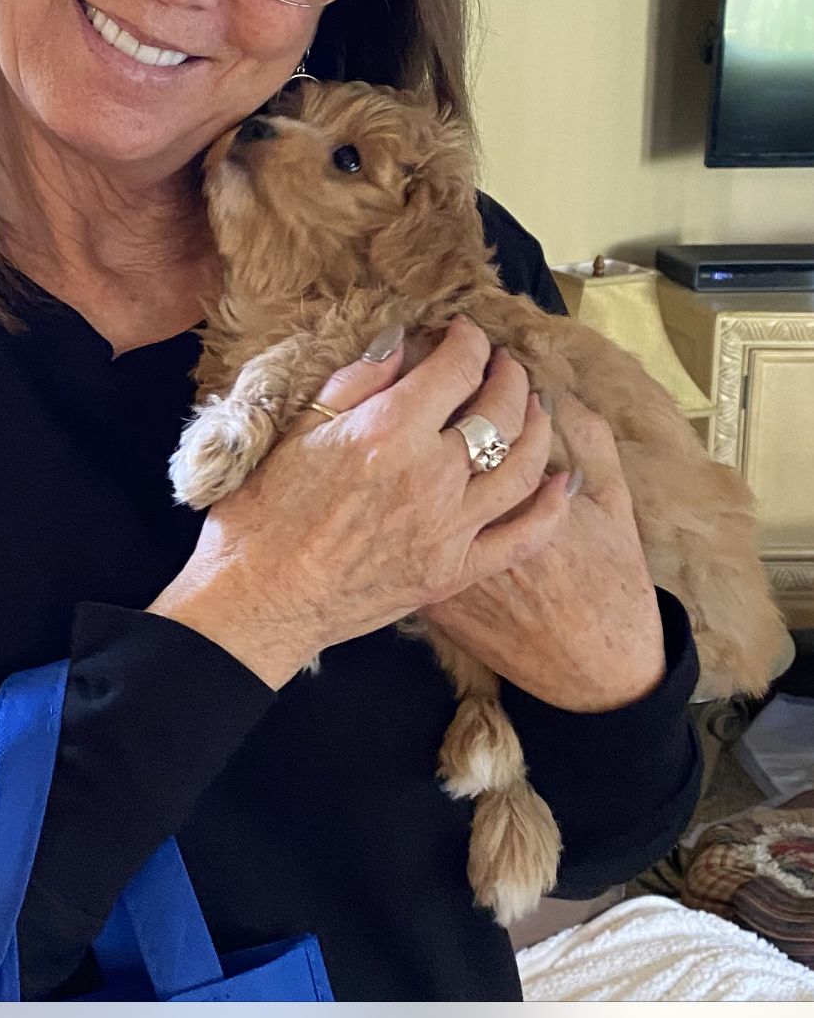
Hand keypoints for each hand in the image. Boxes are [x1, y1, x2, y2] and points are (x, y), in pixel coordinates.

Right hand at [149, 318, 571, 687]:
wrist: (262, 598)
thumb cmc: (266, 510)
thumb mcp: (301, 427)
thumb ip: (359, 380)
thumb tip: (401, 342)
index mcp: (390, 430)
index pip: (457, 367)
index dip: (468, 340)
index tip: (464, 333)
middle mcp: (432, 475)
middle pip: (501, 410)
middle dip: (509, 375)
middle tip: (505, 363)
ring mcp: (450, 527)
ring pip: (524, 467)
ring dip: (538, 427)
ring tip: (535, 406)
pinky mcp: (455, 570)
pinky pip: (523, 536)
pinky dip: (551, 506)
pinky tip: (561, 481)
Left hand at [428, 389, 666, 710]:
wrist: (592, 668)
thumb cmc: (612, 581)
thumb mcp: (615, 502)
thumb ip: (591, 438)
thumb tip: (557, 388)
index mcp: (523, 484)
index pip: (486, 405)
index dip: (479, 367)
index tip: (482, 349)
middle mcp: (477, 515)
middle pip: (438, 432)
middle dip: (436, 393)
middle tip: (444, 367)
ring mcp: (448, 553)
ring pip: (412, 472)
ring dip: (412, 435)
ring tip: (423, 403)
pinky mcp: (433, 586)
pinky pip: (403, 530)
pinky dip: (402, 492)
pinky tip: (407, 466)